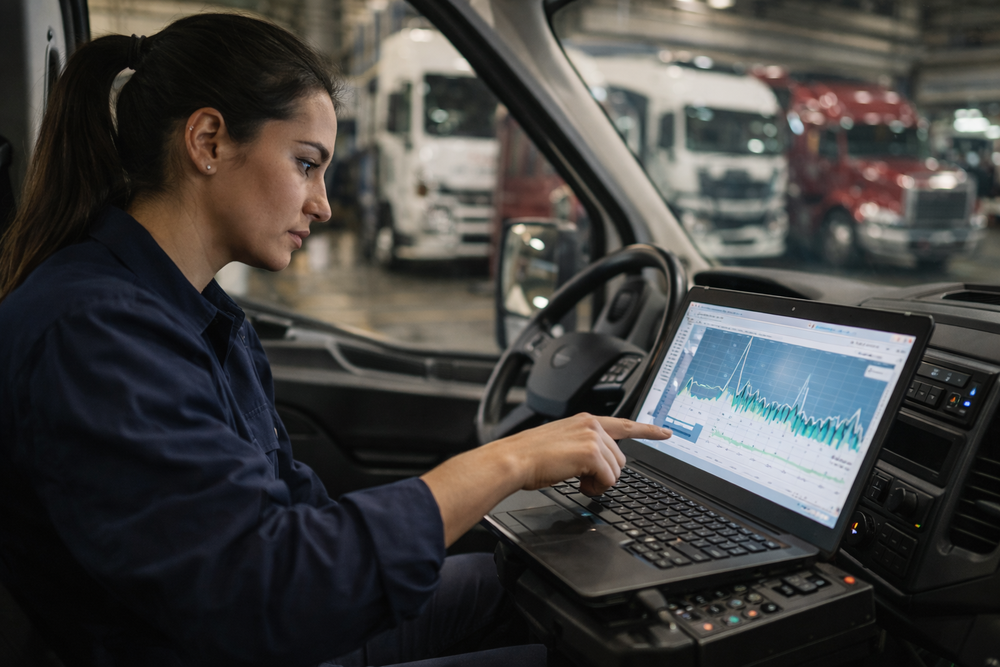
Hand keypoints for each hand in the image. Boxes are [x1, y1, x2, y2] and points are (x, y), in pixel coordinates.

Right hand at [497, 413, 671, 495]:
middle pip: (621, 459)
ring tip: (576, 480)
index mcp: (585, 421)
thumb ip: (584, 447)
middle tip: (582, 479)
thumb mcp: (562, 445)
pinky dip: (595, 488)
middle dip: (605, 475)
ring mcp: (592, 437)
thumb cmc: (531, 457)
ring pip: (616, 471)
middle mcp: (591, 425)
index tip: (666, 432)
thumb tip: (598, 466)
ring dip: (599, 483)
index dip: (648, 430)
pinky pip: (608, 480)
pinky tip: (578, 484)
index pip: (624, 424)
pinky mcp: (591, 453)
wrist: (514, 460)